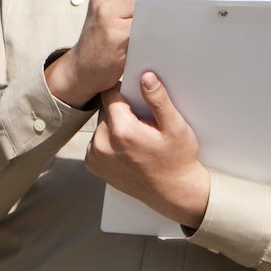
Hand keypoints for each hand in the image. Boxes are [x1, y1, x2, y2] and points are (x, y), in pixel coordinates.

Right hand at [48, 0, 194, 107]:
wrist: (85, 64)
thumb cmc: (112, 33)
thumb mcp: (121, 2)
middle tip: (192, 13)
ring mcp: (107, 9)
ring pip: (154, 2)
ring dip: (176, 13)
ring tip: (185, 24)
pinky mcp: (112, 32)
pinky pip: (148, 26)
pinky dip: (165, 31)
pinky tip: (172, 38)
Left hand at [83, 72, 211, 228]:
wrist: (173, 192)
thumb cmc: (177, 160)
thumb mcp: (175, 127)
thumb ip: (158, 100)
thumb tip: (146, 77)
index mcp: (122, 132)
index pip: (110, 94)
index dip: (125, 91)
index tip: (138, 99)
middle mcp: (102, 145)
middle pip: (105, 109)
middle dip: (121, 110)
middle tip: (142, 122)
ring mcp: (95, 157)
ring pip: (101, 124)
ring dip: (114, 125)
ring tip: (136, 136)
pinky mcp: (93, 165)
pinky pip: (96, 140)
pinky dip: (108, 139)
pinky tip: (127, 147)